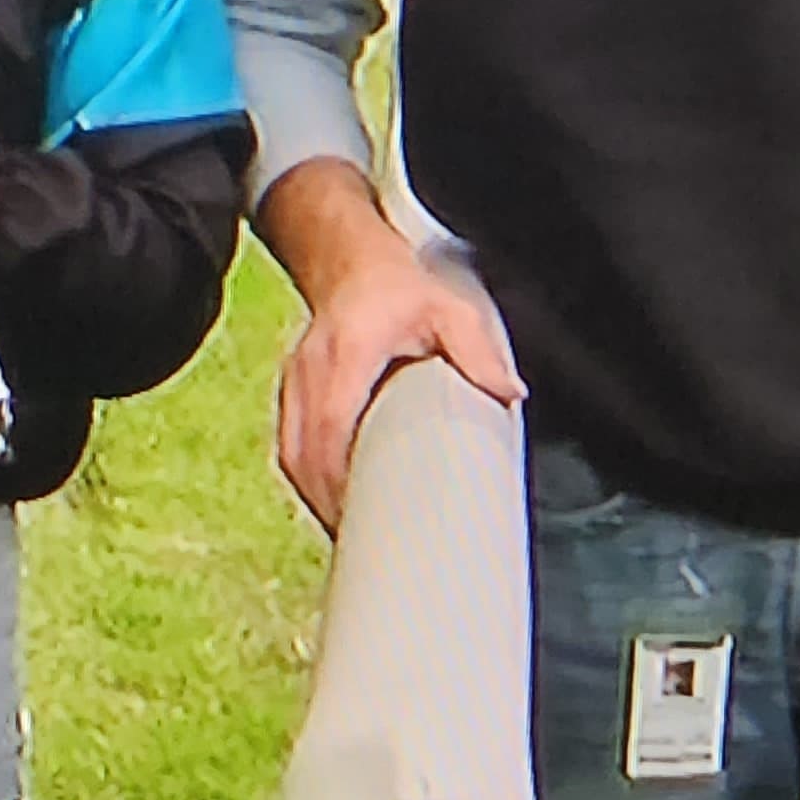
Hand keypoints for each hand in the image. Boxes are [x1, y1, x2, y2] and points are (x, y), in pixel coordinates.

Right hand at [265, 176, 521, 532]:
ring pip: (291, 455)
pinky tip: (330, 502)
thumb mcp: (447, 308)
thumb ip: (477, 348)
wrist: (351, 260)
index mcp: (347, 355)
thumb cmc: (394, 288)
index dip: (340, 476)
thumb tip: (508, 392)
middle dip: (327, 503)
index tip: (362, 512)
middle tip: (363, 539)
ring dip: (314, 497)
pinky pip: (290, 446)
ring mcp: (296, 383)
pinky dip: (307, 479)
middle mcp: (312, 372)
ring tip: (348, 531)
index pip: (332, 425)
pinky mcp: (293, 393)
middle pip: (303, 453)